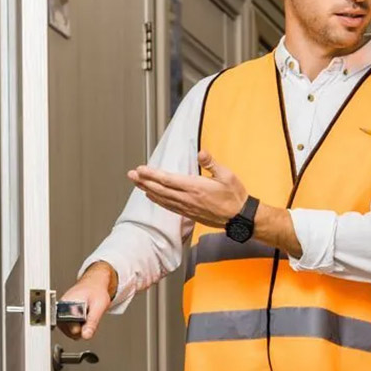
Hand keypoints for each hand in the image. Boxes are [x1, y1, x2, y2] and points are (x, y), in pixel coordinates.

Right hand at [56, 262, 116, 339]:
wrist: (93, 285)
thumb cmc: (95, 291)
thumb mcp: (99, 305)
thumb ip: (92, 322)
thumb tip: (86, 335)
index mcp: (66, 304)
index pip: (71, 326)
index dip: (82, 327)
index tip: (87, 320)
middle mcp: (60, 310)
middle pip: (71, 332)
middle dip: (83, 328)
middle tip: (89, 315)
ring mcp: (60, 315)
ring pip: (71, 333)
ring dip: (81, 329)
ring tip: (86, 315)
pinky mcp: (62, 319)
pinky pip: (71, 331)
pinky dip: (80, 328)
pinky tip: (82, 318)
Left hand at [128, 151, 247, 227]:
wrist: (240, 218)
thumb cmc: (235, 195)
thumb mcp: (227, 175)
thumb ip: (212, 163)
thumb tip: (201, 152)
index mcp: (196, 187)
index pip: (168, 180)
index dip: (152, 174)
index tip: (140, 169)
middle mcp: (188, 198)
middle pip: (161, 189)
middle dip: (144, 182)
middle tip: (131, 175)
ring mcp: (187, 208)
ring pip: (162, 199)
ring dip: (148, 190)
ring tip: (137, 184)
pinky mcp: (189, 214)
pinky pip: (169, 207)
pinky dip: (158, 201)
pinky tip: (151, 197)